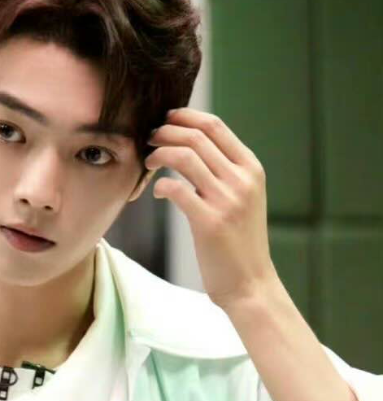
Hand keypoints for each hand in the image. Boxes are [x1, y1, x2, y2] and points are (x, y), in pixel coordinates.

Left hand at [146, 108, 278, 310]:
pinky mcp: (209, 222)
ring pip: (185, 157)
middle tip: (150, 139)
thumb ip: (225, 173)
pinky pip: (176, 189)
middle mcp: (241, 180)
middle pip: (197, 137)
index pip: (216, 126)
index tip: (166, 119)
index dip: (186, 117)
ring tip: (148, 162)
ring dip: (159, 154)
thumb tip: (192, 149)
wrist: (250, 283)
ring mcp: (227, 200)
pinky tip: (157, 192)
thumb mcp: (243, 199)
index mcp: (251, 169)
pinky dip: (161, 185)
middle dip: (166, 132)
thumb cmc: (239, 243)